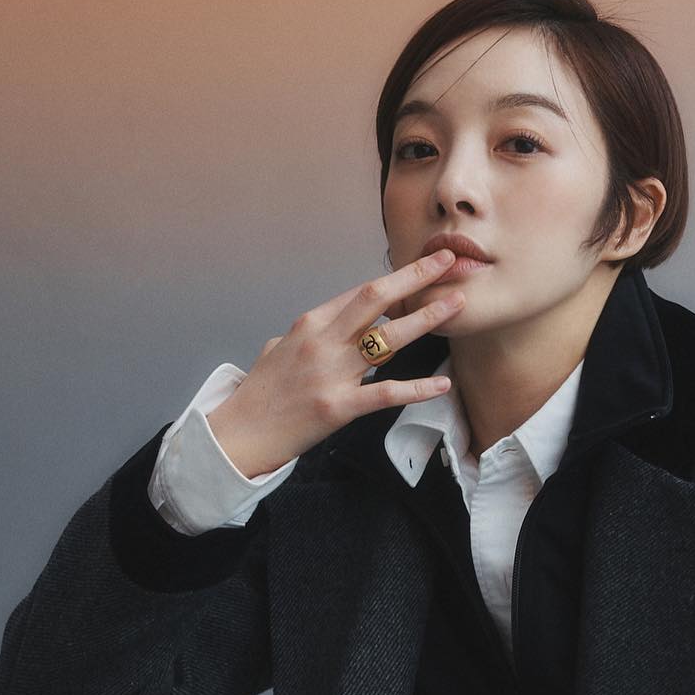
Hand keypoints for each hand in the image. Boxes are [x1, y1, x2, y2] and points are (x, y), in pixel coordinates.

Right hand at [205, 249, 468, 476]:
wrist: (239, 433)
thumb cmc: (260, 394)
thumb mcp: (278, 349)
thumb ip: (306, 335)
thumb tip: (325, 328)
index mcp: (310, 323)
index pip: (360, 292)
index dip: (396, 277)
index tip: (424, 265)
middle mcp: (323, 341)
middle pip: (376, 298)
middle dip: (415, 277)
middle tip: (447, 261)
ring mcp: (331, 372)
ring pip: (388, 339)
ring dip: (426, 319)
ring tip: (456, 304)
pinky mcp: (338, 406)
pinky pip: (385, 393)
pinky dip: (417, 389)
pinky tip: (442, 384)